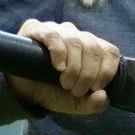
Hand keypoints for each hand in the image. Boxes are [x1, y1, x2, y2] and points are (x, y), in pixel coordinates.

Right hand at [6, 20, 121, 114]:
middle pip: (93, 47)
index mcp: (91, 49)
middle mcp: (76, 35)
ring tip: (65, 83)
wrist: (24, 92)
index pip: (110, 51)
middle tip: (76, 90)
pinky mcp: (36, 29)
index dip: (107, 70)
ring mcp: (57, 30)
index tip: (97, 88)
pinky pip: (53, 35)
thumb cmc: (54, 92)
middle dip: (88, 73)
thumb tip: (103, 96)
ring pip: (75, 41)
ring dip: (74, 67)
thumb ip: (94, 104)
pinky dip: (59, 52)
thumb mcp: (77, 104)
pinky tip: (58, 67)